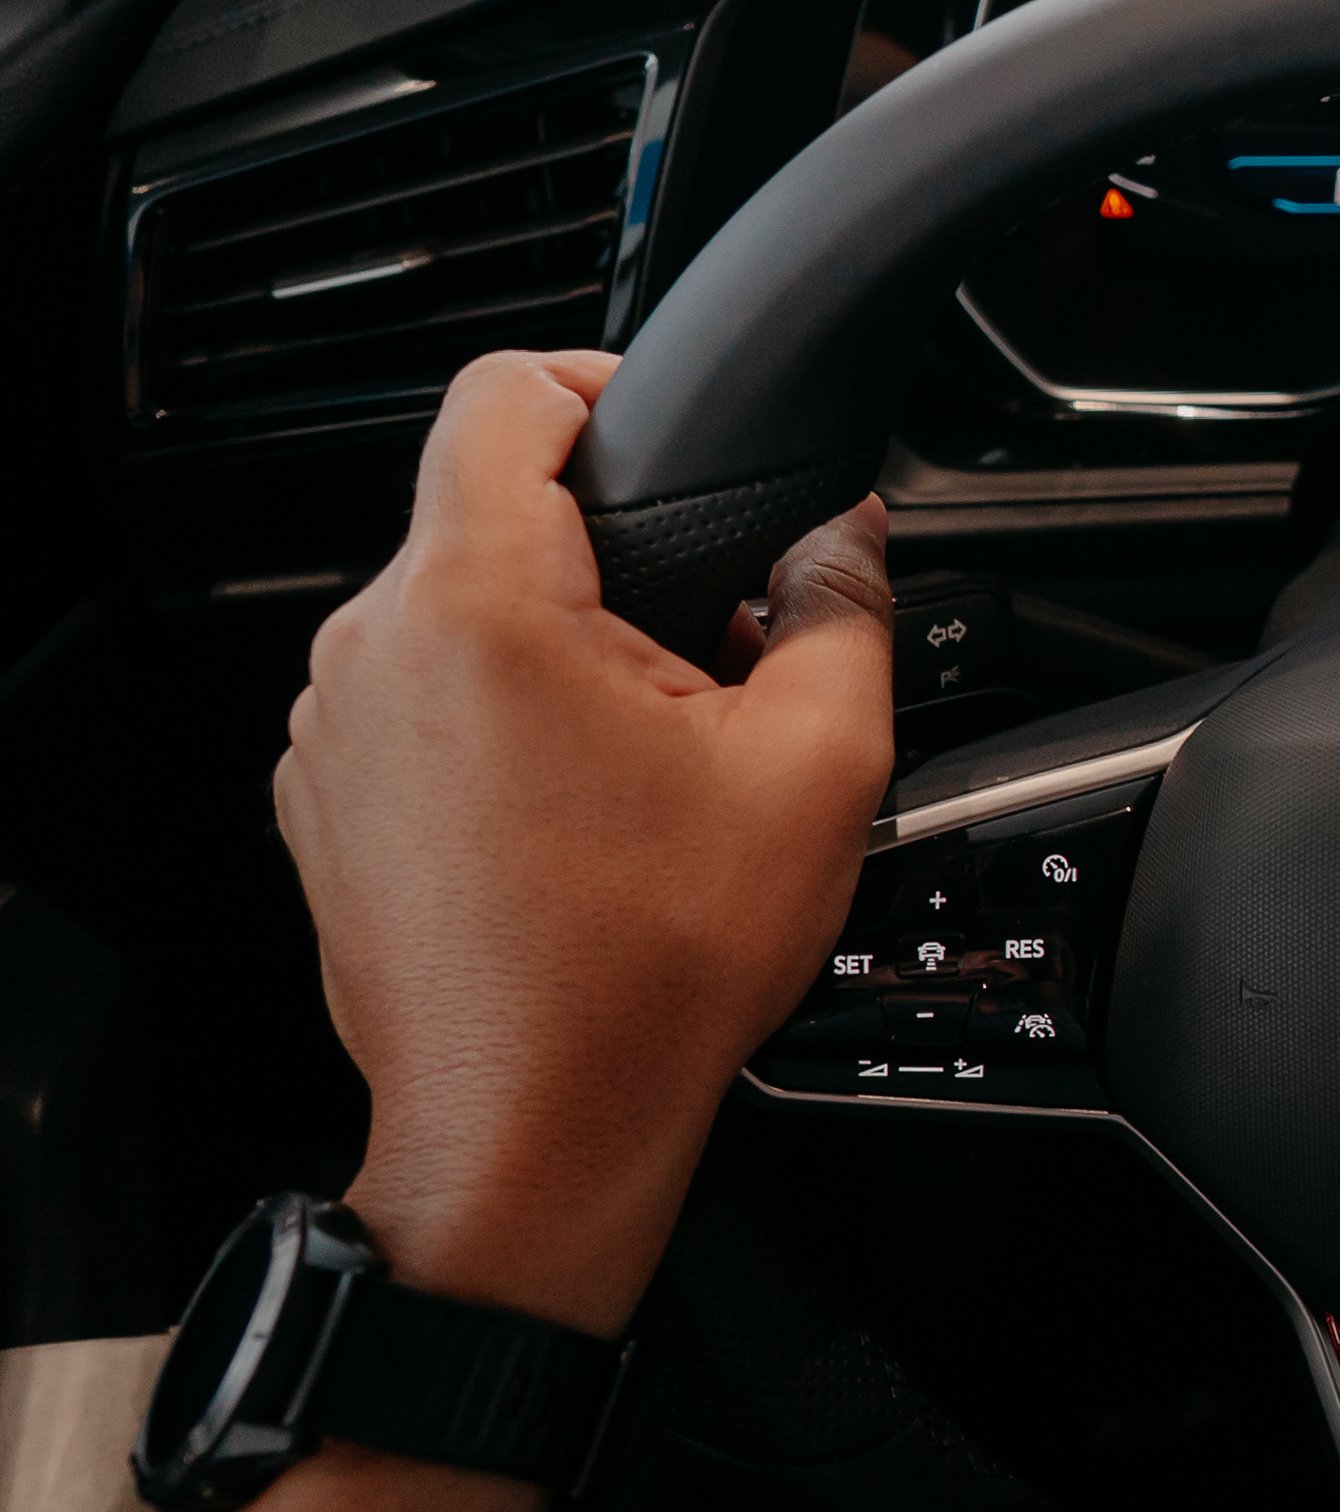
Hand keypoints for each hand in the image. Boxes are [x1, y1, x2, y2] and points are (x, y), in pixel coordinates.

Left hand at [273, 352, 891, 1335]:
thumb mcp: (819, 763)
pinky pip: (420, 701)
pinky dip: (500, 724)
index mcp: (481, 606)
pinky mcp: (324, 798)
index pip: (505, 393)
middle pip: (494, 512)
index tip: (673, 434)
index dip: (605, 382)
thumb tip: (843, 534)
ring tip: (650, 758)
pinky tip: (582, 814)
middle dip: (616, 559)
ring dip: (558, 647)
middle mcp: (372, 650)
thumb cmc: (651, 970)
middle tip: (711, 659)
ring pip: (460, 611)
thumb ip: (843, 604)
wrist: (537, 1130)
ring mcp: (331, 730)